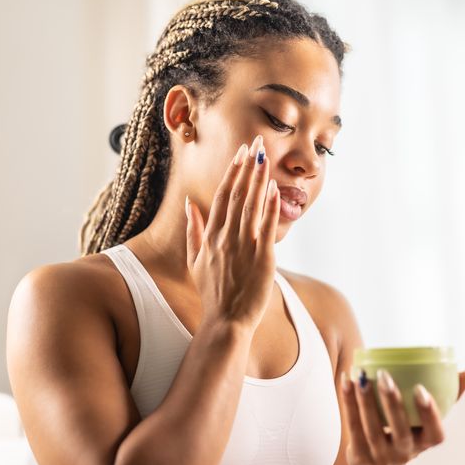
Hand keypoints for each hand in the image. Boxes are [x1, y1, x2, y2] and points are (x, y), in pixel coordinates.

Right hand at [185, 134, 280, 331]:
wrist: (226, 321)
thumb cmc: (212, 292)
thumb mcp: (195, 261)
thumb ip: (193, 230)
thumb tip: (190, 204)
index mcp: (211, 236)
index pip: (222, 195)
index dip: (232, 172)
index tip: (240, 153)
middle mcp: (226, 237)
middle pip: (237, 194)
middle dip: (247, 166)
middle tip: (256, 142)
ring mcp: (244, 247)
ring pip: (251, 205)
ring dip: (258, 178)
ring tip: (264, 156)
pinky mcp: (262, 259)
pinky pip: (266, 227)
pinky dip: (270, 206)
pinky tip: (274, 188)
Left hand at [340, 368, 464, 464]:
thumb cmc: (407, 433)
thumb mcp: (425, 422)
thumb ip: (447, 397)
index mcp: (424, 443)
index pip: (434, 434)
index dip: (429, 414)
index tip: (421, 389)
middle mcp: (404, 453)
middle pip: (400, 430)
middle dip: (392, 402)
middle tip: (384, 374)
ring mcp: (380, 456)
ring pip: (372, 428)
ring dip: (364, 400)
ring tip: (360, 374)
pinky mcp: (359, 455)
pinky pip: (353, 426)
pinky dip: (349, 402)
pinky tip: (346, 380)